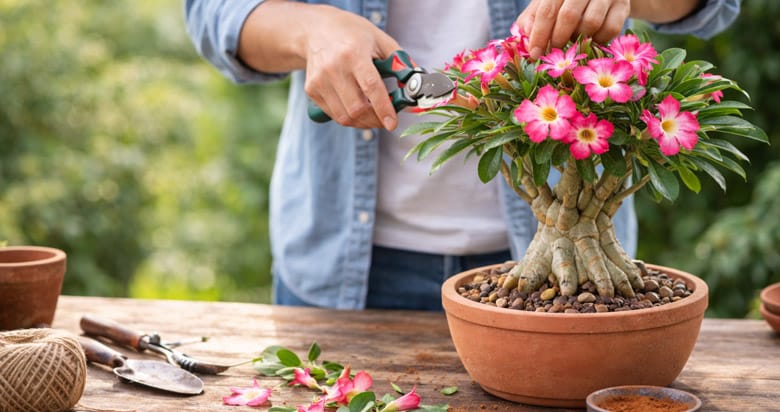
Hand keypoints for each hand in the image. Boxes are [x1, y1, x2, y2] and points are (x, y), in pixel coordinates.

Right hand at [302, 6, 401, 129]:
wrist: (317, 29)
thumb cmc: (353, 34)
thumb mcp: (380, 40)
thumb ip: (400, 62)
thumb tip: (416, 85)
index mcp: (354, 53)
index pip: (370, 87)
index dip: (383, 109)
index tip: (392, 123)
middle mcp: (334, 67)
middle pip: (356, 109)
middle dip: (375, 120)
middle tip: (386, 120)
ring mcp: (320, 80)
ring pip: (344, 117)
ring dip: (363, 123)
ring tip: (373, 116)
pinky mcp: (312, 90)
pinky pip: (334, 114)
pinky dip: (349, 118)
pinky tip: (357, 108)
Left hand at [516, 0, 629, 59]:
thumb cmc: (563, 2)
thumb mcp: (544, 5)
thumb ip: (531, 19)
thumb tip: (525, 38)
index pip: (547, 10)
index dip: (539, 34)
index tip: (534, 54)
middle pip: (569, 15)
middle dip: (558, 39)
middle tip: (553, 51)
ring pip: (591, 23)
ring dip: (579, 39)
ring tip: (573, 39)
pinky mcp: (623, 6)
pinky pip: (610, 30)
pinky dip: (598, 41)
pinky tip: (591, 39)